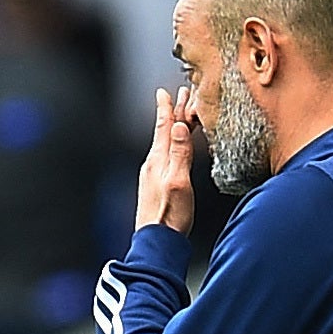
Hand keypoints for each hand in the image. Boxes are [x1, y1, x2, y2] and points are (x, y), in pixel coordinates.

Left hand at [135, 87, 194, 234]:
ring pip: (164, 143)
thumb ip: (179, 154)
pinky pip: (166, 155)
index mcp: (158, 160)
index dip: (168, 108)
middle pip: (163, 132)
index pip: (164, 127)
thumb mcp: (178, 182)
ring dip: (172, 127)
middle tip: (177, 96)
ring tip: (178, 117)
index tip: (168, 91)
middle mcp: (153, 164)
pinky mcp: (158, 185)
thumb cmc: (169, 216)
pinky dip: (172, 144)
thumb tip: (178, 126)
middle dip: (171, 113)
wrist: (157, 241)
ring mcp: (154, 175)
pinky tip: (176, 149)